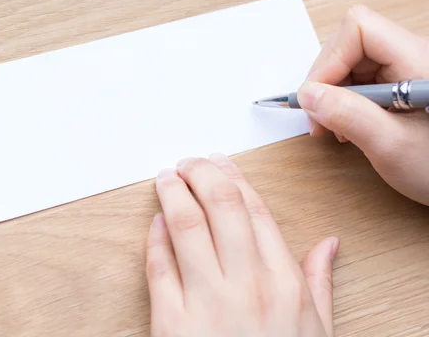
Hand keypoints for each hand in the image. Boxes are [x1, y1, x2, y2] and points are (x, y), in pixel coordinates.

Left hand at [146, 154, 338, 336]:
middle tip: (188, 162)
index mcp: (283, 284)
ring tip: (166, 178)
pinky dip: (153, 239)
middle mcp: (245, 286)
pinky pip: (158, 268)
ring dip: (172, 194)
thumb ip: (319, 283)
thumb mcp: (316, 332)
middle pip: (220, 206)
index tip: (220, 162)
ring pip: (184, 227)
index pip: (254, 211)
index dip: (234, 178)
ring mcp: (206, 304)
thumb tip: (328, 245)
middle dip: (200, 173)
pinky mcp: (171, 324)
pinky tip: (154, 223)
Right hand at [298, 5, 428, 204]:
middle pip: (352, 43)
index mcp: (420, 61)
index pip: (360, 29)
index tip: (314, 96)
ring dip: (332, 93)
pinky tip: (347, 126)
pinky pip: (362, 78)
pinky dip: (345, 100)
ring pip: (352, 62)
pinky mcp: (403, 83)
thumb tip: (308, 94)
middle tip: (317, 118)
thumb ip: (348, 116)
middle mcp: (415, 56)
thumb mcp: (391, 146)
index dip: (330, 59)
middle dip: (326, 79)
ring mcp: (409, 68)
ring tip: (331, 127)